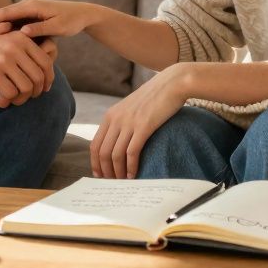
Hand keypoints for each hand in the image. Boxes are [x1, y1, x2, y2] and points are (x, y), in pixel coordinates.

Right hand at [0, 0, 100, 40]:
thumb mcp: (57, 26)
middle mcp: (27, 5)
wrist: (83, 13)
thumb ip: (40, 29)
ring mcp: (28, 9)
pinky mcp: (29, 14)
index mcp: (32, 6)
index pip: (7, 13)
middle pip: (3, 12)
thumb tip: (23, 33)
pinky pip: (11, 18)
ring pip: (5, 14)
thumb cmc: (72, 20)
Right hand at [0, 26, 55, 108]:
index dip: (48, 78)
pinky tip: (0, 101)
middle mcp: (16, 47)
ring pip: (26, 87)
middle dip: (36, 91)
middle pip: (38, 77)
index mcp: (22, 38)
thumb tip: (41, 73)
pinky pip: (10, 93)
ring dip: (21, 99)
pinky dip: (7, 100)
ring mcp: (4, 60)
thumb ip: (22, 50)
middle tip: (28, 97)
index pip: (46, 62)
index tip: (44, 88)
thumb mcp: (3, 39)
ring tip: (12, 101)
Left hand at [91, 65, 189, 179]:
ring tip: (123, 182)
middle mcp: (116, 119)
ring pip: (115, 155)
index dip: (95, 162)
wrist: (172, 83)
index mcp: (111, 115)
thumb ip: (123, 121)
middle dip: (105, 171)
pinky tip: (133, 175)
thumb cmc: (155, 97)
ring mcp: (129, 122)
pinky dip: (130, 167)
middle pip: (103, 152)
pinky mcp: (143, 126)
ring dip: (117, 172)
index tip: (100, 175)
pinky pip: (131, 152)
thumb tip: (120, 142)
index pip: (95, 144)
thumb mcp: (132, 107)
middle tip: (111, 183)